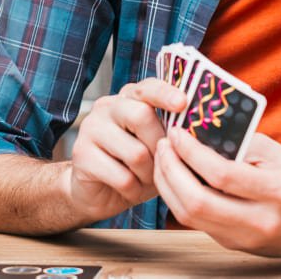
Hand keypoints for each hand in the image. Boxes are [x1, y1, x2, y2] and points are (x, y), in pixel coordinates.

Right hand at [67, 78, 185, 222]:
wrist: (95, 192)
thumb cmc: (134, 166)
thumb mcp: (155, 146)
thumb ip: (170, 134)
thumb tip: (199, 134)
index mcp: (128, 98)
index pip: (147, 87)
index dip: (165, 94)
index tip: (183, 103)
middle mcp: (107, 107)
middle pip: (141, 115)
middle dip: (160, 145)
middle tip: (163, 162)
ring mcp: (91, 128)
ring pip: (136, 152)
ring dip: (149, 174)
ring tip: (144, 179)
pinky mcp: (82, 154)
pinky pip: (122, 176)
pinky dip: (133, 189)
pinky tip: (129, 189)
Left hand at [154, 129, 280, 255]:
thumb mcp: (275, 153)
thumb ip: (237, 142)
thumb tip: (195, 130)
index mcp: (279, 191)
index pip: (221, 174)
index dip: (191, 152)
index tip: (177, 132)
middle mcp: (262, 221)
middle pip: (198, 202)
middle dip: (171, 170)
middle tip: (163, 145)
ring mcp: (247, 239)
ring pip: (191, 217)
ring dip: (168, 186)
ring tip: (164, 159)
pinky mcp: (235, 246)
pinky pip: (197, 223)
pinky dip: (179, 198)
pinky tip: (175, 177)